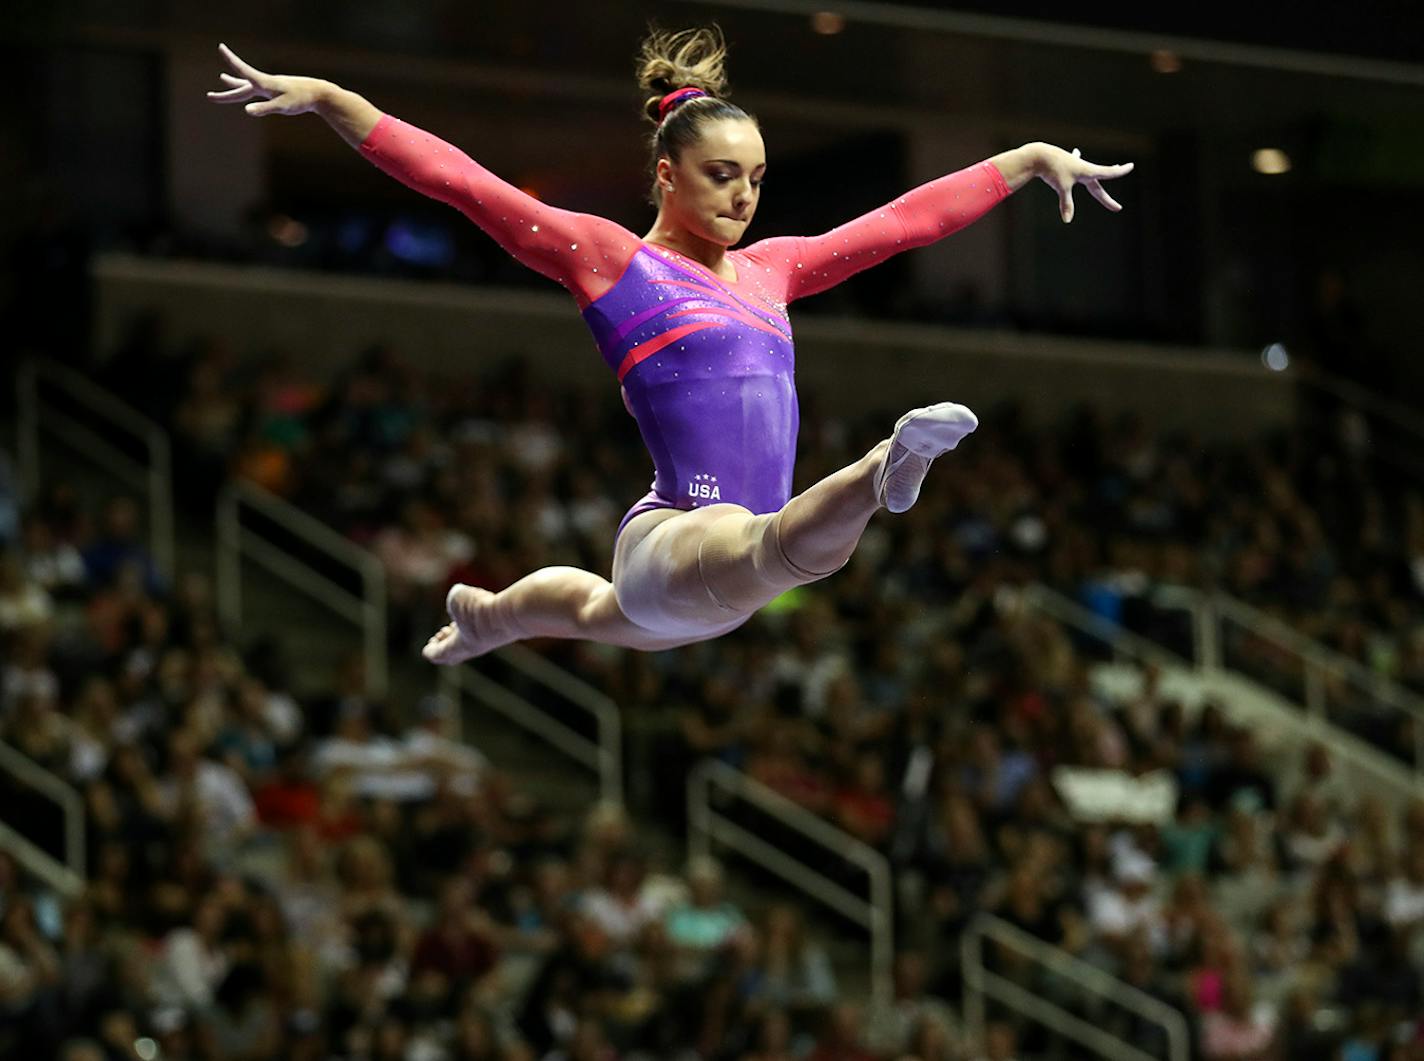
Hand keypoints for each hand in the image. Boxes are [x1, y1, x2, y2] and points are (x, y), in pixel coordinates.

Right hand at [206, 43, 327, 116]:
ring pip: (247, 87)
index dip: (231, 60)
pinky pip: (258, 92)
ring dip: (234, 84)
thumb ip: (264, 108)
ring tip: (222, 78)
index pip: (243, 71)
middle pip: (240, 88)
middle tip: (209, 96)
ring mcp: (269, 88)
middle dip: (225, 94)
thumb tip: (247, 111)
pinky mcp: (276, 92)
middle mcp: (264, 84)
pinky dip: (250, 92)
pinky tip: (251, 96)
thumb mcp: (282, 106)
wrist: (317, 94)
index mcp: (263, 84)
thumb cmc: (300, 99)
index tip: (221, 46)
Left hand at [1034, 144, 1133, 222]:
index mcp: (1088, 171)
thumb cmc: (1052, 170)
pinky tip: (1076, 153)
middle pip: (1097, 187)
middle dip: (1105, 199)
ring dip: (1099, 173)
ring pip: (1089, 173)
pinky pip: (1074, 162)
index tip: (1131, 166)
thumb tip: (1067, 220)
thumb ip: (1066, 204)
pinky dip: (1077, 159)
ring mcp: (1074, 165)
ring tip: (1110, 168)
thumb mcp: (1062, 187)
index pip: (1108, 172)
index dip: (1120, 171)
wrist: (1039, 156)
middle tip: (1117, 208)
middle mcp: (1084, 168)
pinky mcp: (1065, 163)